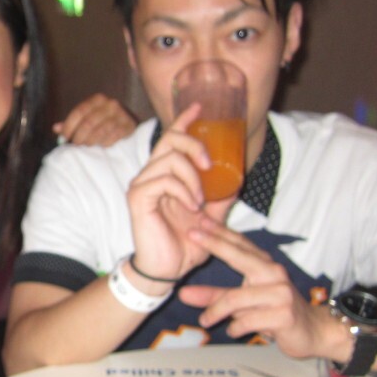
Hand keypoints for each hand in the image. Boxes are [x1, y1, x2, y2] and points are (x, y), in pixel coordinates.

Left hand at [53, 93, 136, 146]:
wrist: (127, 121)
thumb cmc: (102, 120)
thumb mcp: (87, 117)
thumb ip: (72, 122)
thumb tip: (55, 128)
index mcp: (97, 99)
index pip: (79, 112)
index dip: (69, 126)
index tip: (64, 137)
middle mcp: (110, 104)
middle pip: (88, 123)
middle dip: (79, 136)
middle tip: (75, 144)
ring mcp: (121, 114)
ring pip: (99, 132)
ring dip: (90, 141)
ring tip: (87, 144)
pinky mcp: (128, 126)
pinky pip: (111, 138)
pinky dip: (103, 143)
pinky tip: (101, 144)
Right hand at [125, 104, 235, 282]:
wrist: (165, 270)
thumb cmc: (184, 245)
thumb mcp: (211, 218)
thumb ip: (221, 198)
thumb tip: (237, 179)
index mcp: (166, 175)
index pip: (172, 139)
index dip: (184, 120)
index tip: (199, 106)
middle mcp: (151, 175)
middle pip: (169, 140)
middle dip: (193, 144)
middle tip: (209, 163)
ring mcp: (142, 184)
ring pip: (168, 159)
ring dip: (192, 176)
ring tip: (200, 199)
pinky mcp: (138, 197)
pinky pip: (163, 180)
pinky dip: (182, 190)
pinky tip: (191, 206)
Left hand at [178, 218, 347, 360]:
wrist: (312, 332)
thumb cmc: (274, 312)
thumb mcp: (243, 302)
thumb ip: (214, 296)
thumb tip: (182, 294)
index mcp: (265, 266)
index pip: (240, 244)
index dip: (219, 231)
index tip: (198, 220)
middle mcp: (274, 274)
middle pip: (239, 256)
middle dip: (215, 244)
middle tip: (192, 235)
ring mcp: (280, 294)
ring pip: (235, 298)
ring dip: (216, 312)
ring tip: (204, 321)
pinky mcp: (283, 315)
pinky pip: (247, 320)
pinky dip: (236, 328)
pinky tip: (234, 331)